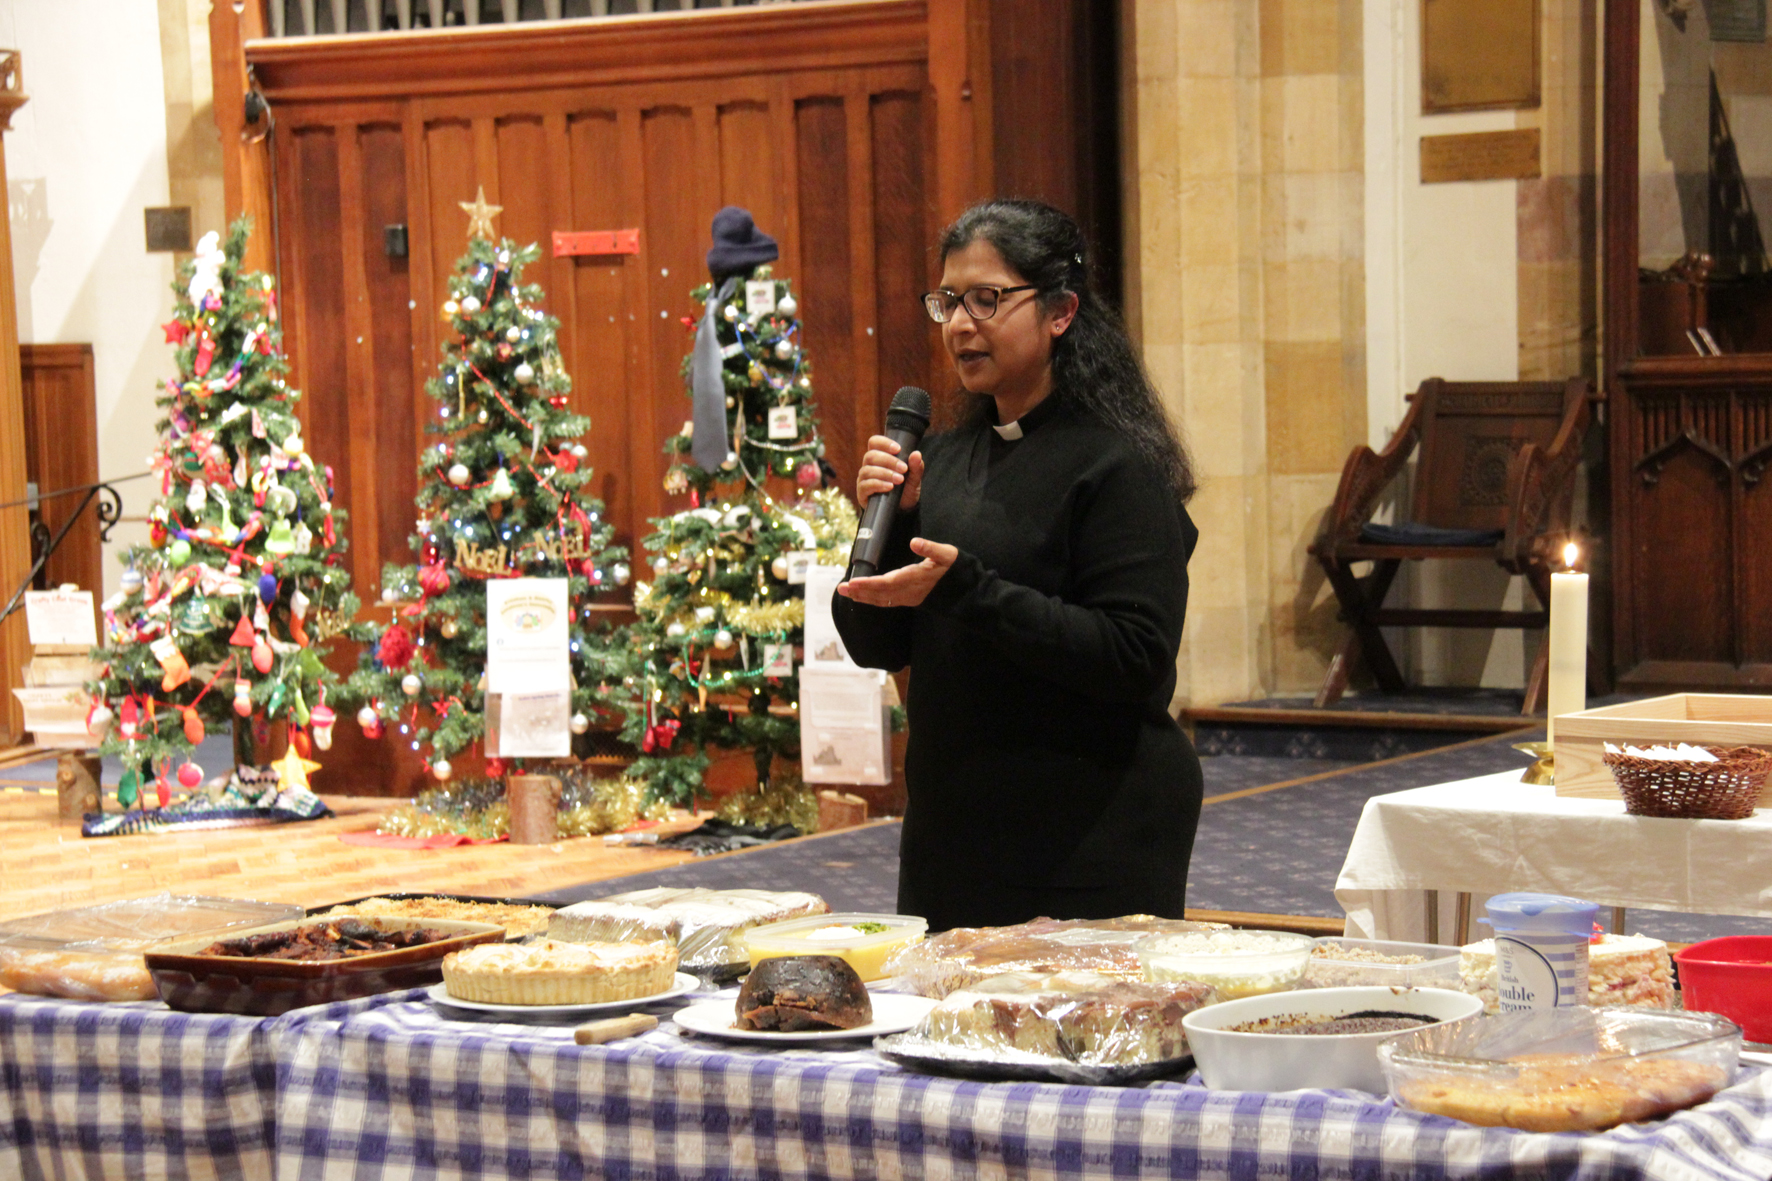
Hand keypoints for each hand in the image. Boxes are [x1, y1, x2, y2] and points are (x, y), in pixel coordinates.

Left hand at [837, 538, 956, 608]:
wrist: (966, 591)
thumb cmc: (956, 568)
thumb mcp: (947, 554)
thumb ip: (931, 548)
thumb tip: (914, 541)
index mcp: (916, 578)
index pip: (888, 582)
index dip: (869, 583)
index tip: (853, 582)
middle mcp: (910, 591)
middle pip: (881, 593)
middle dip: (861, 591)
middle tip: (841, 588)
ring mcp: (910, 598)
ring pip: (883, 600)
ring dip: (864, 597)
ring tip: (847, 593)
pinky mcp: (910, 599)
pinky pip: (888, 601)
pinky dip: (874, 599)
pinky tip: (864, 597)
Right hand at [856, 434, 923, 509]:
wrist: (902, 510)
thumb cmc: (905, 490)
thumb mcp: (914, 479)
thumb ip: (916, 467)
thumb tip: (916, 454)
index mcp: (880, 458)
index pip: (874, 442)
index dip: (884, 442)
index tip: (898, 449)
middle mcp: (869, 466)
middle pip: (871, 456)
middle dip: (889, 461)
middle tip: (903, 469)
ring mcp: (864, 479)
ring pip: (867, 470)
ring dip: (885, 473)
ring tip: (899, 480)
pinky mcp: (862, 493)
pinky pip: (865, 485)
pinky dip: (878, 484)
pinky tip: (889, 487)